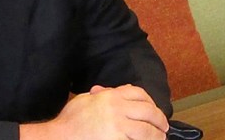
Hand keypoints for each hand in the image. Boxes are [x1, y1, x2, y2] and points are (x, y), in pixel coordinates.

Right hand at [20, 84, 168, 139]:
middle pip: (148, 111)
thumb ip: (101, 94)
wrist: (60, 137)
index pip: (138, 93)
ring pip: (147, 130)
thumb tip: (112, 91)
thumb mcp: (85, 99)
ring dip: (157, 135)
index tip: (154, 109)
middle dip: (159, 120)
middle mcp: (116, 109)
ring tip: (160, 138)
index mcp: (110, 96)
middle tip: (164, 127)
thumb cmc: (69, 120)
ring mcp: (118, 127)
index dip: (150, 101)